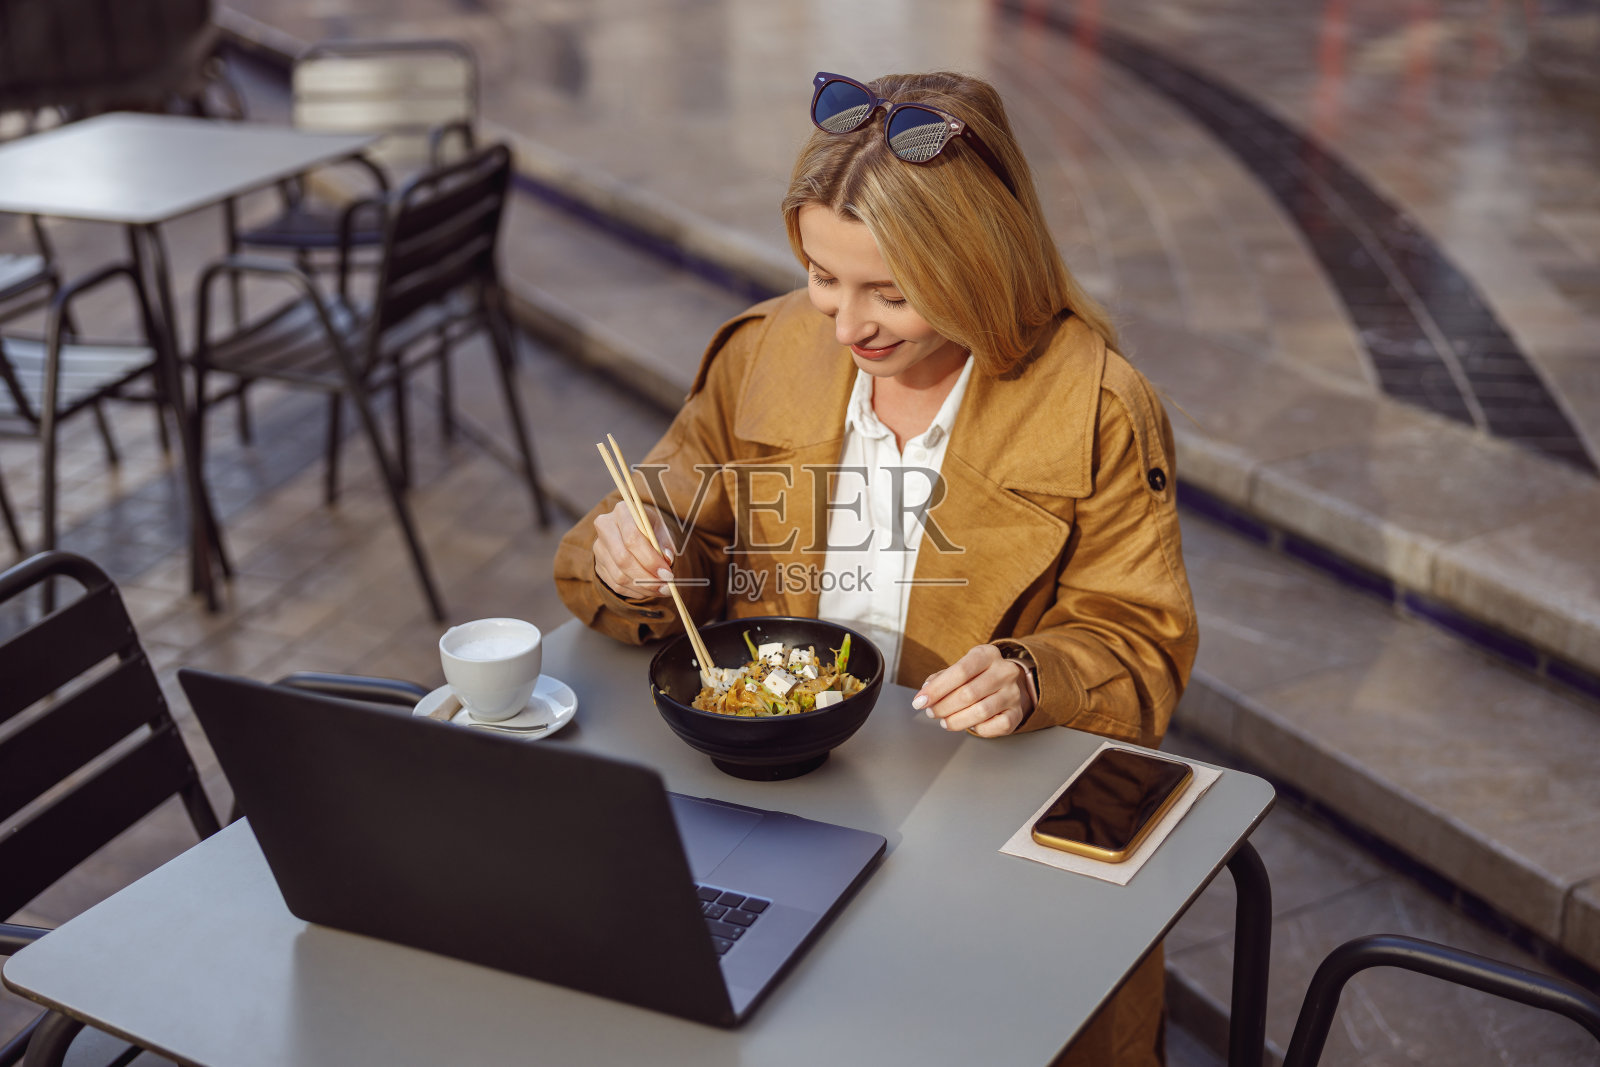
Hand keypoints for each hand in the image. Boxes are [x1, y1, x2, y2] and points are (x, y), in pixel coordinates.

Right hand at [593, 500, 674, 599]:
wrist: (633, 530)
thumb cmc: (650, 527)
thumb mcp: (661, 528)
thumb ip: (665, 541)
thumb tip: (667, 558)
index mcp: (622, 511)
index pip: (633, 538)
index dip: (650, 559)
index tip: (667, 574)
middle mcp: (605, 528)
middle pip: (622, 559)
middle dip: (647, 577)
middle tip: (666, 587)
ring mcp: (599, 548)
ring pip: (619, 576)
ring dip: (643, 588)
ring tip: (662, 590)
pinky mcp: (598, 565)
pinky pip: (616, 585)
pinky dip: (635, 592)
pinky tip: (649, 590)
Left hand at [913, 644, 1034, 736]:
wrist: (1007, 684)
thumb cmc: (977, 676)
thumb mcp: (960, 669)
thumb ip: (940, 679)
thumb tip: (925, 693)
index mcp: (987, 654)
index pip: (960, 671)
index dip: (937, 689)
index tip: (920, 702)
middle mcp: (1004, 671)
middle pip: (968, 693)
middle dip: (943, 707)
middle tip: (932, 713)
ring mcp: (1013, 693)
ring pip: (981, 712)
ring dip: (956, 720)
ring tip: (945, 721)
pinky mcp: (1017, 713)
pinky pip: (994, 726)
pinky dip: (978, 729)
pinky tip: (970, 724)